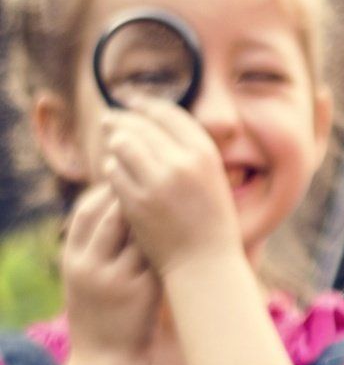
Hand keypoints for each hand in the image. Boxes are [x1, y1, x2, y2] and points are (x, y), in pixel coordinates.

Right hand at [62, 184, 159, 356]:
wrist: (106, 358)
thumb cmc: (99, 314)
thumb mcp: (83, 279)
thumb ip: (93, 248)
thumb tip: (114, 210)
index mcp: (72, 259)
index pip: (84, 212)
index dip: (104, 193)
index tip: (126, 181)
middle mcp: (90, 266)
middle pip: (109, 218)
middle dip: (131, 198)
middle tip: (155, 183)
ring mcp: (116, 279)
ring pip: (136, 235)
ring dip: (153, 217)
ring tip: (170, 203)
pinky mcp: (143, 291)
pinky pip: (156, 256)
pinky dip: (167, 241)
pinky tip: (181, 231)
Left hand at [98, 98, 240, 273]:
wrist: (205, 264)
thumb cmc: (211, 223)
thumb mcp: (213, 180)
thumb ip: (189, 152)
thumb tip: (153, 121)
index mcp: (205, 155)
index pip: (168, 113)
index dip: (146, 104)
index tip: (132, 100)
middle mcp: (182, 163)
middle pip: (140, 125)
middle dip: (121, 120)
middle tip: (109, 119)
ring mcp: (157, 182)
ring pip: (121, 144)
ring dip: (115, 144)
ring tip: (114, 146)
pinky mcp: (135, 200)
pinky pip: (112, 171)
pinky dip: (111, 170)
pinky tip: (116, 173)